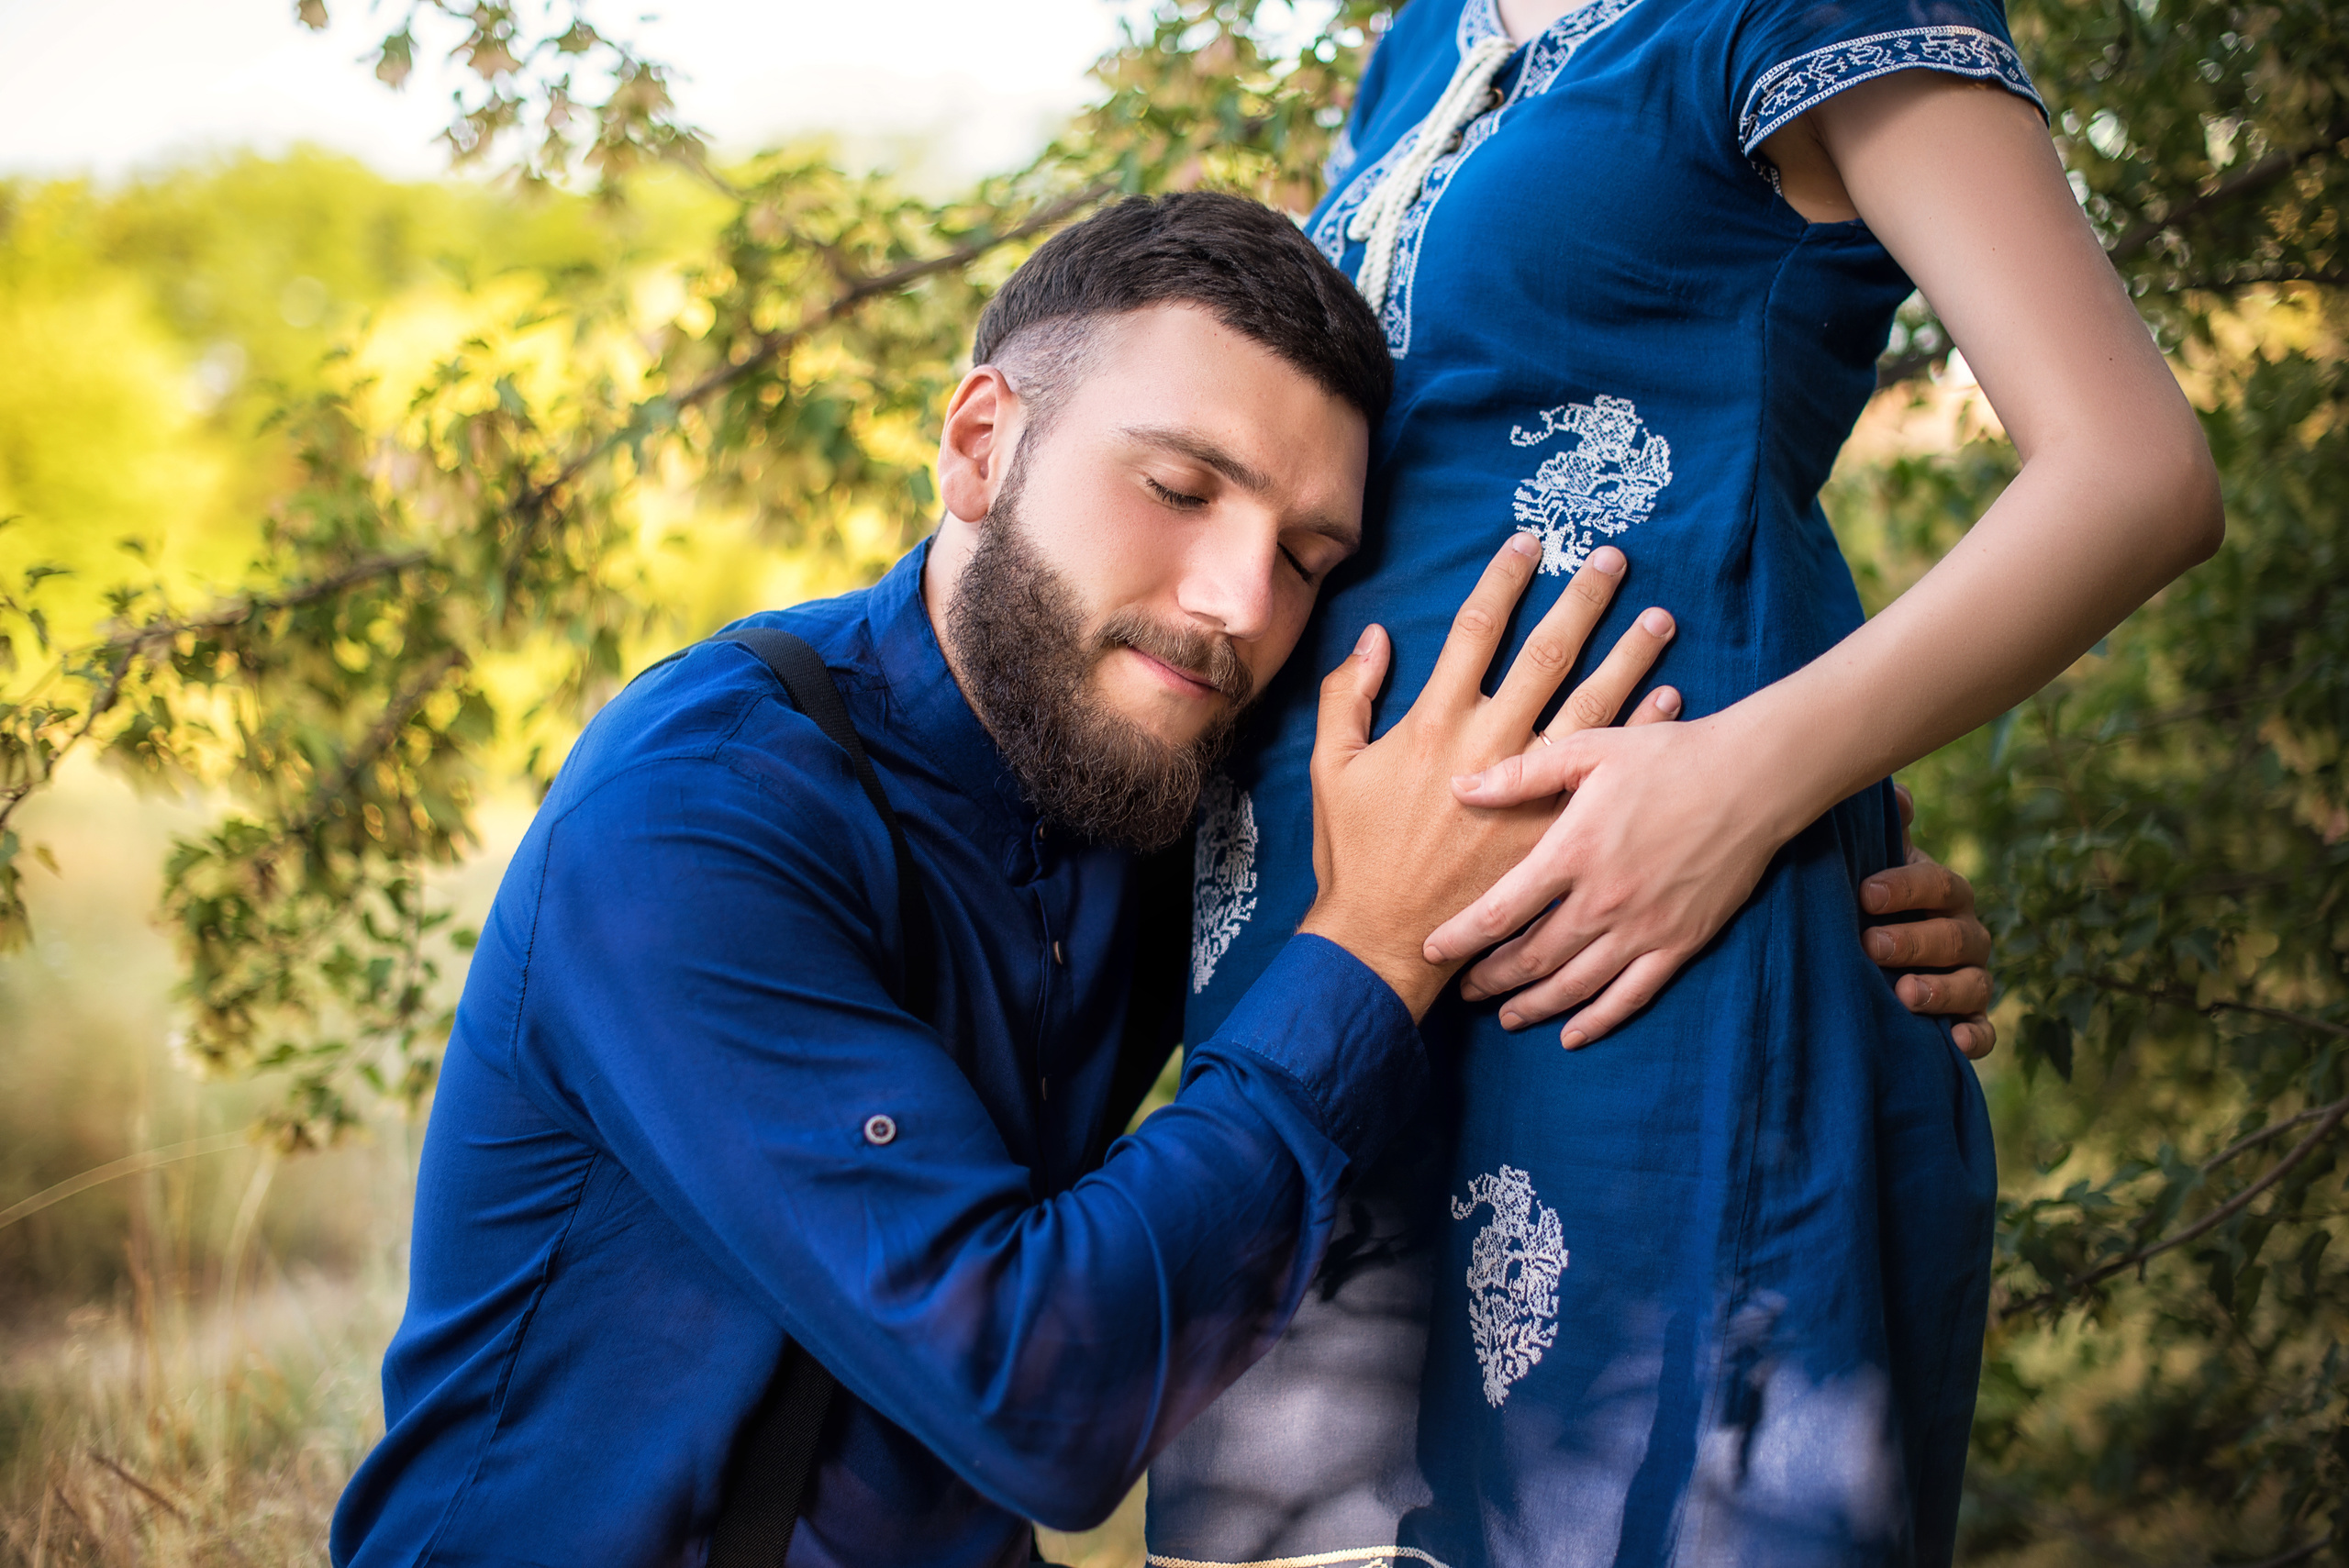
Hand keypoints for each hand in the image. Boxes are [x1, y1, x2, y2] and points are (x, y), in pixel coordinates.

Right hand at [1299, 535, 1677, 1018]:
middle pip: (1547, 653)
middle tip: (1613, 557)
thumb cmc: (1356, 855)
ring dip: (1630, 655)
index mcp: (1433, 722)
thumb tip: (1374, 637)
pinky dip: (1639, 727)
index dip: (1504, 578)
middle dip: (1582, 600)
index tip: (1529, 542)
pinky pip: (1608, 769)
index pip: (1475, 627)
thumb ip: (1349, 697)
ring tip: (1660, 617)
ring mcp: (1530, 789)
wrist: (1387, 939)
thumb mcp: (1332, 769)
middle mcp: (1489, 745)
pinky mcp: (1555, 829)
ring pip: (1591, 703)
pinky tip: (1668, 695)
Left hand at [1435, 714, 1783, 1044]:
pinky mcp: (1680, 942)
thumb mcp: (1589, 749)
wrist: (1753, 778)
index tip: (1429, 952)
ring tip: (1504, 1015)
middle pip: (1531, 957)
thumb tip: (1460, 788)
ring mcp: (1643, 927)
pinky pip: (1632, 995)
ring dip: (1533, 1005)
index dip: (1459, 938)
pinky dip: (1598, 1020)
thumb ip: (1522, 775)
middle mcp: (1603, 900)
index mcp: (1572, 852)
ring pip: (1575, 984)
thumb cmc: (1668, 756)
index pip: (1498, 911)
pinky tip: (1572, 1035)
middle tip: (1462, 990)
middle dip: (1490, 978)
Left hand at [1860, 783, 1996, 1058]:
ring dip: (1943, 990)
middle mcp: (1963, 934)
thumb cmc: (1859, 899)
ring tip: (1904, 994)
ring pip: (1976, 984)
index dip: (1907, 888)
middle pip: (1956, 937)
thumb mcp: (1863, 860)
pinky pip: (1985, 1031)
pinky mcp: (1966, 1020)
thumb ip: (1879, 830)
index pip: (1940, 885)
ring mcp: (1968, 978)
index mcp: (1942, 892)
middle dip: (1914, 941)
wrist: (1853, 953)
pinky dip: (1977, 1037)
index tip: (1865, 894)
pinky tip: (1957, 1042)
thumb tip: (1899, 797)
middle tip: (1871, 945)